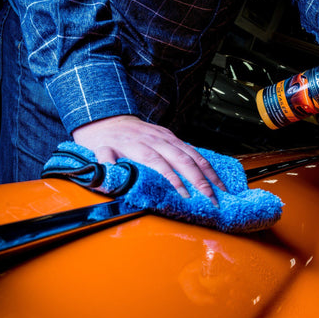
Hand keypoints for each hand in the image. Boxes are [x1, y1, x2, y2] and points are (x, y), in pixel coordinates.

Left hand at [72, 115, 225, 204]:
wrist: (110, 119)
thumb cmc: (105, 140)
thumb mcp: (98, 151)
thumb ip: (104, 162)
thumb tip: (108, 176)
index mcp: (138, 146)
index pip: (160, 163)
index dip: (174, 179)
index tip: (185, 196)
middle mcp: (157, 140)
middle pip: (182, 160)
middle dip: (199, 180)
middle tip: (212, 199)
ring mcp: (167, 137)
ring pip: (193, 155)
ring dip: (209, 173)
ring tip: (221, 190)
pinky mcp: (173, 137)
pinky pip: (194, 150)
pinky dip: (207, 164)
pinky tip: (216, 176)